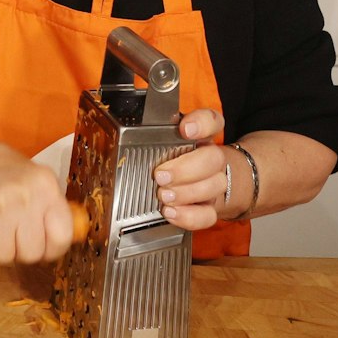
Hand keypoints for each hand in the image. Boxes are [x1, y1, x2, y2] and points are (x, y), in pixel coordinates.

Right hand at [0, 140, 77, 264]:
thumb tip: (77, 237)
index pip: (62, 236)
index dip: (54, 248)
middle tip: (14, 232)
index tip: (45, 247)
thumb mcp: (38, 179)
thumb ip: (56, 209)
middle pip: (32, 253)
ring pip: (4, 257)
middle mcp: (21, 196)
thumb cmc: (5, 173)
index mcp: (44, 186)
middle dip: (23, 249)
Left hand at [154, 108, 236, 230]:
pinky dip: (189, 216)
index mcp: (200, 135)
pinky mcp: (211, 208)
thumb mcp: (163, 141)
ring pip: (213, 186)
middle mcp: (211, 157)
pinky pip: (208, 215)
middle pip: (213, 158)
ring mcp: (215, 183)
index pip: (211, 120)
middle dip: (185, 169)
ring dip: (186, 193)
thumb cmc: (173, 159)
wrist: (201, 183)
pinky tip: (171, 212)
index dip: (201, 123)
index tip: (185, 129)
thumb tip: (123, 132)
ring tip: (163, 196)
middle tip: (161, 176)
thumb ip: (150, 136)